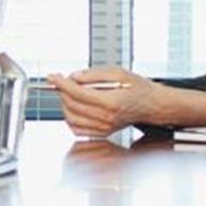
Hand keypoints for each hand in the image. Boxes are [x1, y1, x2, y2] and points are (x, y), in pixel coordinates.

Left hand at [48, 67, 167, 137]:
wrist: (152, 105)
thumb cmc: (139, 88)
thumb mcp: (118, 72)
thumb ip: (94, 75)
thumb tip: (74, 77)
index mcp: (111, 101)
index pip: (77, 93)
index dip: (61, 83)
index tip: (53, 77)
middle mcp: (107, 117)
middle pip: (72, 105)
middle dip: (62, 91)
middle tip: (63, 82)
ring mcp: (105, 127)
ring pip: (71, 118)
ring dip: (65, 104)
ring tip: (69, 94)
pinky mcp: (103, 132)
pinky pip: (78, 129)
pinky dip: (70, 118)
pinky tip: (74, 108)